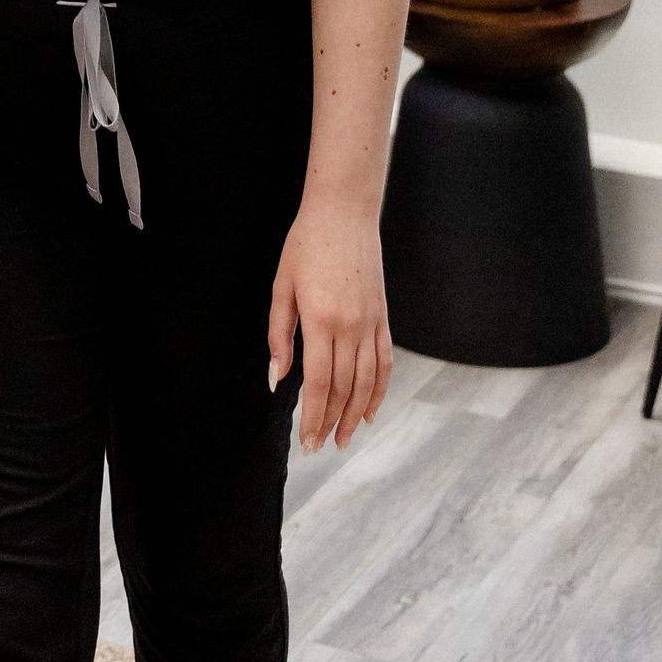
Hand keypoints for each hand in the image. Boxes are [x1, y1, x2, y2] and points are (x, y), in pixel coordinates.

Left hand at [269, 196, 391, 452]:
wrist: (344, 213)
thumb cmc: (306, 246)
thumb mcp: (282, 286)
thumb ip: (279, 336)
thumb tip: (276, 380)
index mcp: (320, 321)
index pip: (319, 384)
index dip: (313, 417)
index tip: (306, 441)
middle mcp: (350, 327)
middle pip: (344, 389)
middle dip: (330, 422)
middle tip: (320, 448)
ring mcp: (371, 323)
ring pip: (367, 382)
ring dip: (355, 415)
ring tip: (342, 439)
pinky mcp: (383, 317)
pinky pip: (385, 363)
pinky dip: (379, 391)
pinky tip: (370, 411)